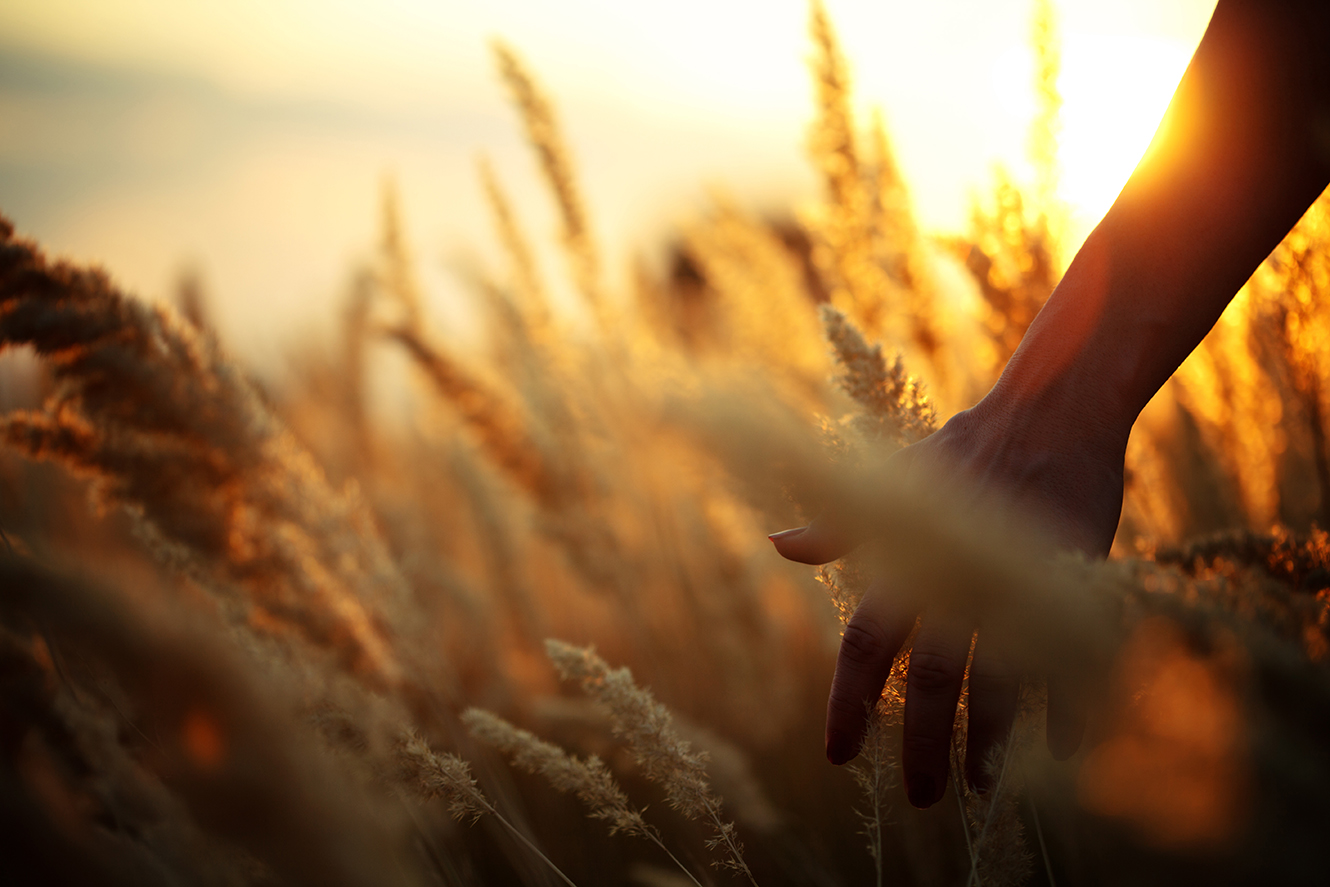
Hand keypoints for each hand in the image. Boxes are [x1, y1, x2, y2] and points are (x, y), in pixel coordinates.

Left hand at [771, 395, 1126, 806]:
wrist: (1051, 409)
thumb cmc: (964, 450)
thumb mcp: (894, 484)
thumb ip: (840, 528)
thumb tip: (776, 543)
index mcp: (909, 558)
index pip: (867, 643)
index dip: (851, 701)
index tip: (838, 754)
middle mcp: (957, 576)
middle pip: (934, 676)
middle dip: (924, 742)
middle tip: (921, 798)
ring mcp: (1017, 579)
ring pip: (1000, 676)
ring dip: (990, 738)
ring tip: (981, 787)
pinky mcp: (1073, 577)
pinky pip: (1069, 654)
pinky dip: (1066, 704)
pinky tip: (1062, 748)